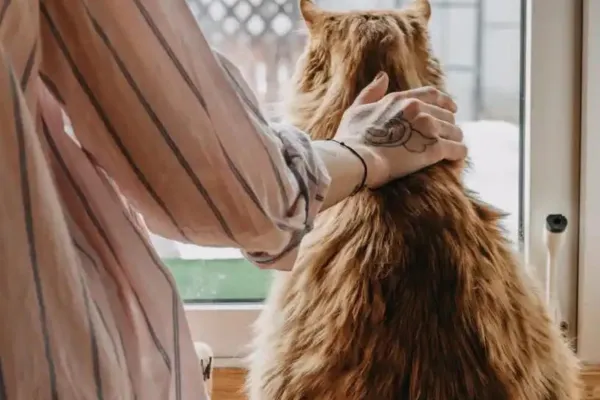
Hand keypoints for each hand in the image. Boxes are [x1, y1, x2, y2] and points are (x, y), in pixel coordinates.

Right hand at [333, 72, 466, 188]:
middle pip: (446, 114)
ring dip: (456, 138)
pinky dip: (459, 153)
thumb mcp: (356, 110)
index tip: (452, 108)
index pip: (432, 95)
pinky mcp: (434, 148)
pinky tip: (458, 157)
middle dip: (450, 124)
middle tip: (449, 134)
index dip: (445, 101)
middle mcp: (417, 109)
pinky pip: (456, 149)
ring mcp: (427, 128)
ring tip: (454, 147)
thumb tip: (383, 76)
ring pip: (454, 131)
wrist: (354, 159)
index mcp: (401, 99)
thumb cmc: (350, 138)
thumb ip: (371, 92)